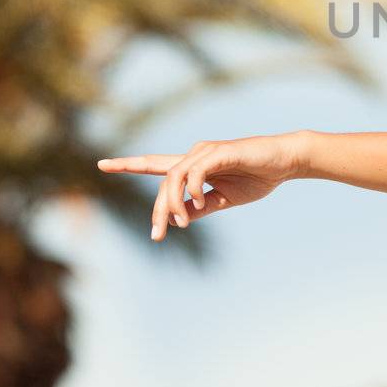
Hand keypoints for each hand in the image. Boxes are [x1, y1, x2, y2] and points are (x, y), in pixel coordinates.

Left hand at [97, 133, 303, 240]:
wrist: (285, 162)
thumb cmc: (258, 177)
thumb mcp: (225, 199)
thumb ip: (200, 206)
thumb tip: (177, 218)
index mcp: (194, 166)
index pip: (154, 164)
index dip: (128, 164)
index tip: (102, 164)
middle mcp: (195, 154)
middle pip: (163, 180)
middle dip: (156, 210)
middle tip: (157, 235)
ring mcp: (205, 152)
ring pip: (174, 177)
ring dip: (172, 204)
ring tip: (180, 224)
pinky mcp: (219, 152)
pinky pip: (194, 173)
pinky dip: (191, 190)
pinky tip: (198, 203)